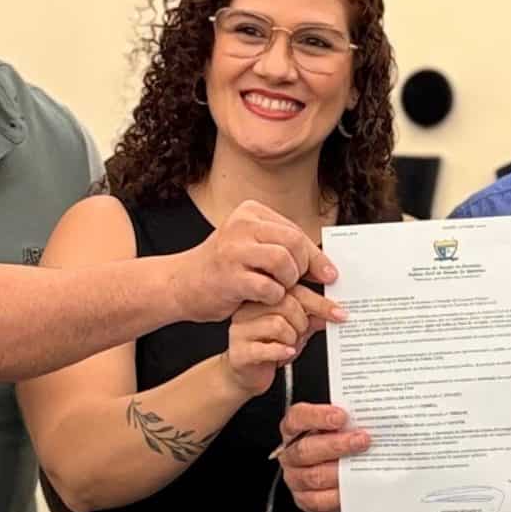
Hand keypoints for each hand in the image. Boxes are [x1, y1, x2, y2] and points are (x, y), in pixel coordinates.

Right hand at [172, 200, 341, 322]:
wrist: (182, 284)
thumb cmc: (224, 268)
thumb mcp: (252, 247)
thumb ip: (284, 249)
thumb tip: (326, 266)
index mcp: (250, 212)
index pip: (295, 231)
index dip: (315, 256)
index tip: (328, 274)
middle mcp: (241, 225)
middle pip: (294, 242)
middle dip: (303, 267)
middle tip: (297, 282)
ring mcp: (233, 249)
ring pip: (283, 261)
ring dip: (289, 281)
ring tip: (280, 289)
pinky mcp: (229, 276)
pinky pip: (269, 286)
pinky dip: (274, 296)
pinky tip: (265, 298)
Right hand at [222, 287, 335, 395]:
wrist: (247, 375)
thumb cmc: (269, 349)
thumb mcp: (296, 330)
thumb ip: (312, 318)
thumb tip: (334, 312)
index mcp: (263, 298)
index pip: (295, 290)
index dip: (320, 303)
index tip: (339, 314)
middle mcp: (248, 310)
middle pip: (286, 305)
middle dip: (302, 324)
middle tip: (300, 334)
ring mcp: (240, 330)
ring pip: (277, 325)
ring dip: (291, 339)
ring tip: (288, 345)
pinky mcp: (239, 351)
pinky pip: (265, 348)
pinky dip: (281, 351)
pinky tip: (286, 353)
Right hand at [276, 401, 368, 511]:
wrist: (339, 469)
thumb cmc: (339, 441)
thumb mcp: (340, 425)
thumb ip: (348, 420)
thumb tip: (370, 417)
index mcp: (294, 429)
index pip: (297, 418)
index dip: (317, 416)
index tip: (341, 416)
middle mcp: (291, 454)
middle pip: (306, 449)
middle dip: (337, 445)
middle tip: (362, 440)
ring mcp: (296, 478)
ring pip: (314, 476)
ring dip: (341, 470)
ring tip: (363, 464)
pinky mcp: (306, 500)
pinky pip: (319, 500)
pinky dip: (338, 494)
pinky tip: (354, 485)